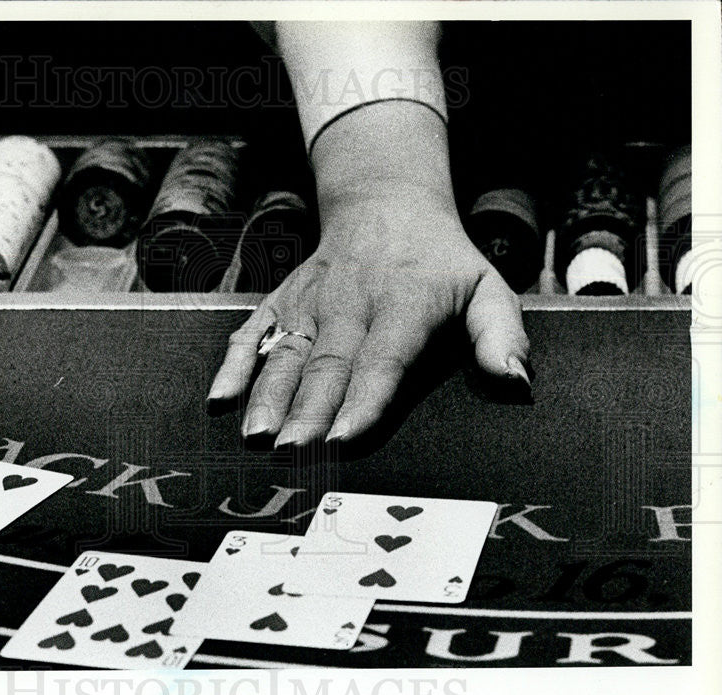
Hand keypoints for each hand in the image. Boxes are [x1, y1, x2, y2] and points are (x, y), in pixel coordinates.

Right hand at [207, 180, 531, 444]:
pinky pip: (254, 333)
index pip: (382, 359)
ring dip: (268, 396)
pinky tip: (220, 397)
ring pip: (286, 354)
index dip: (362, 400)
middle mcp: (351, 304)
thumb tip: (514, 382)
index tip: (345, 437)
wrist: (384, 201)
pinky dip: (234, 364)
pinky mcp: (283, 301)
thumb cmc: (440, 258)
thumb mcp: (487, 285)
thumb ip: (501, 335)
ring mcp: (311, 303)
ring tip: (256, 436)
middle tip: (293, 453)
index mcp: (404, 304)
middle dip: (308, 412)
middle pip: (327, 365)